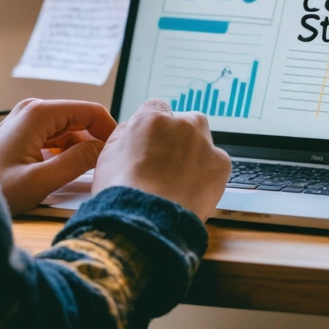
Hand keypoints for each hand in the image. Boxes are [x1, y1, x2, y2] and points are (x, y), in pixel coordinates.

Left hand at [0, 98, 116, 215]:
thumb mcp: (40, 181)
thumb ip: (76, 163)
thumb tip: (103, 149)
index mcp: (38, 113)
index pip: (90, 111)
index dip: (109, 131)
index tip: (118, 155)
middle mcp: (32, 109)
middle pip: (80, 119)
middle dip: (96, 141)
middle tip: (108, 168)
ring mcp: (26, 120)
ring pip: (68, 130)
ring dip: (81, 149)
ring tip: (90, 175)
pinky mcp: (21, 133)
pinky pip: (54, 138)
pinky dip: (66, 153)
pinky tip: (69, 174)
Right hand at [92, 99, 229, 222]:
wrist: (145, 222)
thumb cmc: (123, 192)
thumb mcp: (108, 154)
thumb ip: (126, 134)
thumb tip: (134, 131)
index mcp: (152, 118)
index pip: (158, 107)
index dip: (155, 126)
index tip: (153, 139)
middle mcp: (181, 125)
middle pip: (186, 121)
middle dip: (180, 136)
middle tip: (168, 160)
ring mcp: (203, 144)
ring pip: (203, 141)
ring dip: (195, 153)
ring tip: (180, 179)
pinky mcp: (220, 165)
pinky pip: (217, 162)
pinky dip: (208, 173)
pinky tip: (193, 189)